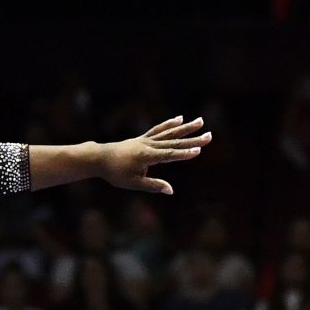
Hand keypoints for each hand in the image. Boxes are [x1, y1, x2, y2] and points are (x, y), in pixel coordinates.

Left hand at [95, 116, 212, 194]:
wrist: (99, 158)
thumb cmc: (116, 173)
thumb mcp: (133, 183)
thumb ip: (153, 185)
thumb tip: (171, 190)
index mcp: (146, 156)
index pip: (169, 155)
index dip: (184, 153)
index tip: (199, 150)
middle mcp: (148, 145)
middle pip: (174, 142)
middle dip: (193, 139)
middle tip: (210, 135)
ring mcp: (146, 140)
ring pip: (169, 133)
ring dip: (186, 127)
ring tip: (200, 121)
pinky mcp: (143, 138)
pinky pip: (159, 130)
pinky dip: (169, 124)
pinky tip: (179, 118)